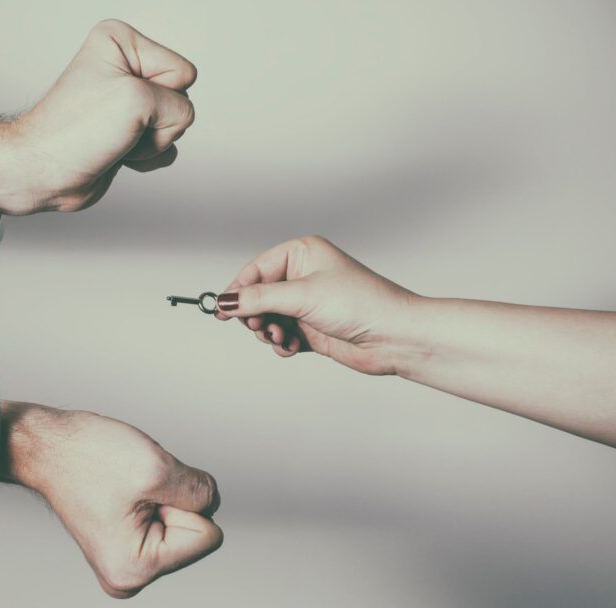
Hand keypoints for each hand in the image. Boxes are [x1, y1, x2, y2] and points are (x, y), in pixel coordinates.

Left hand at [0, 20, 196, 213]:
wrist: (45, 172)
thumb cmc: (74, 132)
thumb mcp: (136, 100)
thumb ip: (179, 104)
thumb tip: (178, 124)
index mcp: (122, 42)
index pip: (181, 72)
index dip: (160, 96)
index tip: (123, 104)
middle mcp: (125, 67)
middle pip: (180, 98)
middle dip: (155, 122)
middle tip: (119, 126)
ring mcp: (127, 102)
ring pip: (174, 125)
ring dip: (149, 142)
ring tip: (115, 140)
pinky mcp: (129, 131)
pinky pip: (165, 146)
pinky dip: (147, 157)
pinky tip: (119, 153)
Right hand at [4, 403, 221, 597]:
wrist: (46, 446)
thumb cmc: (88, 456)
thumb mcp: (157, 468)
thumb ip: (200, 491)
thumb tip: (212, 502)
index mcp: (137, 569)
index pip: (209, 535)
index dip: (182, 501)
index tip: (143, 491)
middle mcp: (130, 577)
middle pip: (196, 532)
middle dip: (172, 499)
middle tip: (132, 487)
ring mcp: (128, 562)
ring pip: (182, 522)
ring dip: (162, 494)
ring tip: (125, 486)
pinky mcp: (127, 544)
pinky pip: (167, 517)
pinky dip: (153, 495)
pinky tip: (123, 490)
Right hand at [215, 235, 418, 374]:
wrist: (394, 336)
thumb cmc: (360, 304)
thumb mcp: (302, 296)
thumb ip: (259, 298)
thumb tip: (224, 302)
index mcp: (303, 253)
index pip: (256, 269)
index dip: (238, 290)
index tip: (221, 310)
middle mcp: (304, 275)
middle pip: (258, 295)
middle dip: (255, 314)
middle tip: (258, 327)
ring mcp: (308, 303)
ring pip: (268, 318)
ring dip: (268, 331)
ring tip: (279, 338)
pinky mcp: (313, 328)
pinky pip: (282, 334)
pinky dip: (281, 343)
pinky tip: (290, 346)